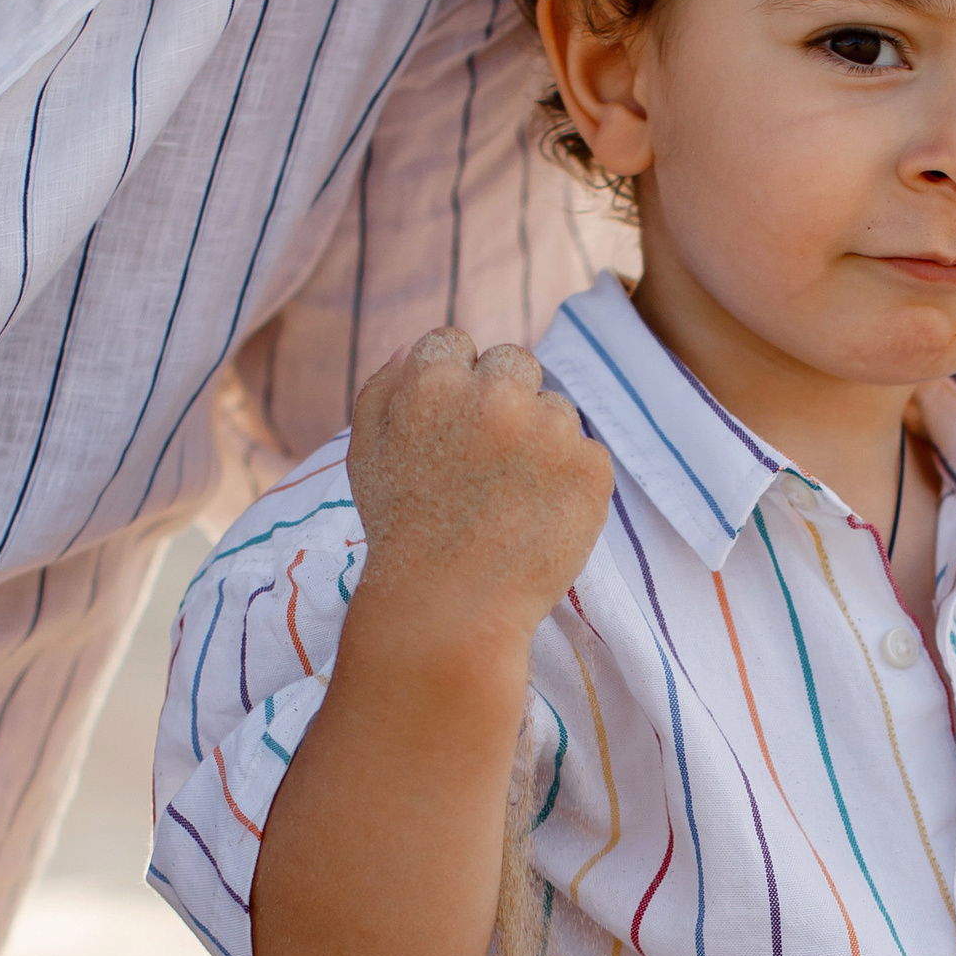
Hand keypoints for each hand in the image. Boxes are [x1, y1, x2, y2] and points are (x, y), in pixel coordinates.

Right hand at [346, 326, 612, 644]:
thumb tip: (416, 346)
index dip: (452, 388)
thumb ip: (384, 387)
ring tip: (509, 499)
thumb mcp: (365, 454)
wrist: (449, 612)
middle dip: (503, 399)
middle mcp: (493, 394)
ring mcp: (548, 429)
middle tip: (486, 463)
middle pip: (514, 363)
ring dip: (539, 441)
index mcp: (432, 381)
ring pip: (555, 409)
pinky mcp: (590, 467)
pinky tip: (539, 517)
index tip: (450, 431)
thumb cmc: (402, 534)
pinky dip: (570, 482)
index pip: (456, 344)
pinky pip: (586, 453)